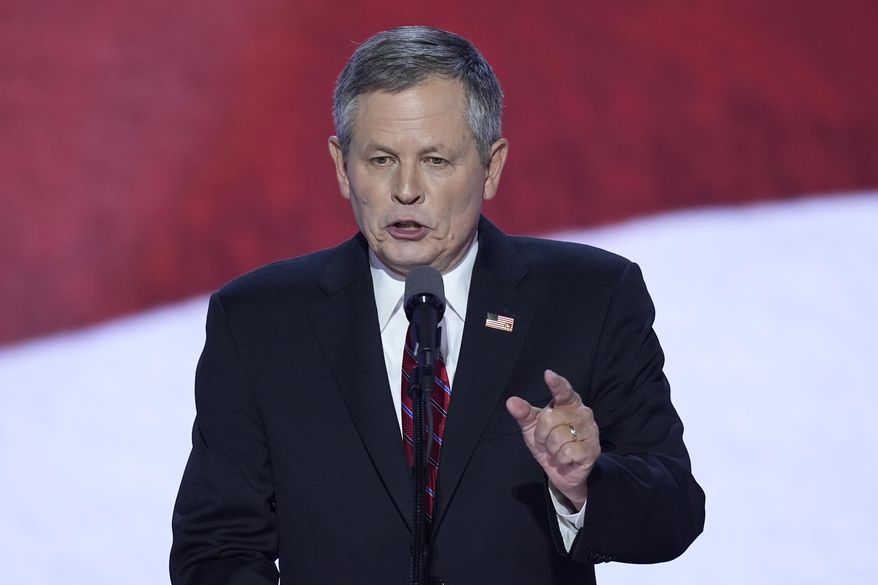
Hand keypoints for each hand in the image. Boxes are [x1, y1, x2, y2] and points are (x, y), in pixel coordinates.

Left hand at [506, 370, 599, 510]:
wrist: (562, 471)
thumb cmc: (548, 442)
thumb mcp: (532, 427)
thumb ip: (524, 413)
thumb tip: (511, 401)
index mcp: (569, 403)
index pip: (563, 391)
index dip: (556, 384)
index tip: (548, 375)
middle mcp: (583, 413)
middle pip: (550, 419)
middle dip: (541, 434)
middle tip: (546, 441)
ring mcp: (591, 430)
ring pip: (558, 437)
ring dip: (551, 449)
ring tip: (557, 451)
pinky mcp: (593, 449)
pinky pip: (567, 452)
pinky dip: (560, 458)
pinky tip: (565, 459)